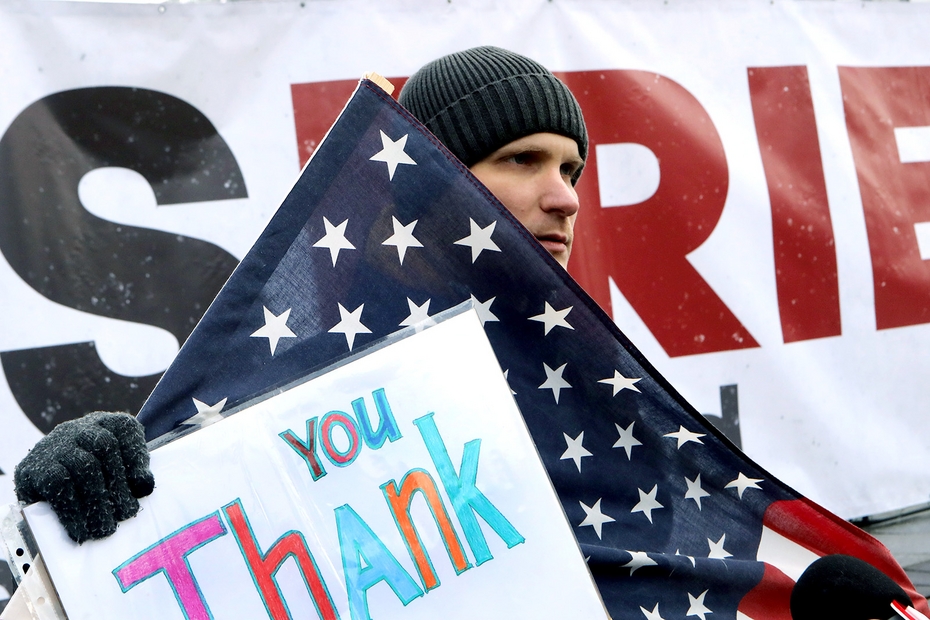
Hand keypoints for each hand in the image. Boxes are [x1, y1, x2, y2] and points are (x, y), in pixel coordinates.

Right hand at [14, 412, 154, 542]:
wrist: (45, 491)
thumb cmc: (94, 482)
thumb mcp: (120, 473)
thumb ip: (135, 474)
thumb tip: (144, 485)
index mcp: (104, 423)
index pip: (124, 428)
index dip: (136, 457)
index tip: (144, 488)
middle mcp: (78, 428)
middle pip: (104, 446)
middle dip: (118, 485)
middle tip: (127, 515)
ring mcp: (53, 445)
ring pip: (82, 465)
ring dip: (97, 500)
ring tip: (105, 528)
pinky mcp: (32, 467)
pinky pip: (56, 484)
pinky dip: (72, 509)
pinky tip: (80, 529)